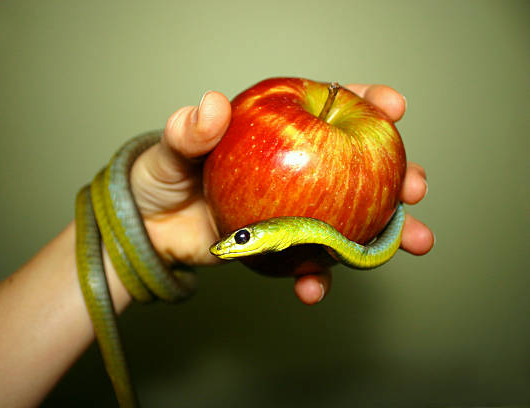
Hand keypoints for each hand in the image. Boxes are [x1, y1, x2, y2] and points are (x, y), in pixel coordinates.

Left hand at [130, 86, 433, 303]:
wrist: (149, 231)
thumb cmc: (162, 178)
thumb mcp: (171, 150)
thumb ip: (190, 131)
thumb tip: (212, 107)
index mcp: (277, 131)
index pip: (327, 108)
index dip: (366, 103)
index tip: (392, 107)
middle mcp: (296, 168)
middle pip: (356, 165)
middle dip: (394, 173)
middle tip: (413, 185)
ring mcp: (293, 209)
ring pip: (349, 216)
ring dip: (382, 232)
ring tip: (409, 243)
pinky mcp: (281, 245)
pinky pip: (308, 261)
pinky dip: (316, 276)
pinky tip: (314, 287)